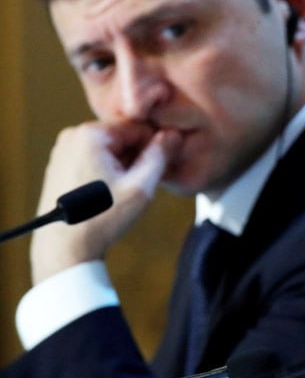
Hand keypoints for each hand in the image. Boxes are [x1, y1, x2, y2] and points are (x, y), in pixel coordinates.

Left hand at [29, 121, 182, 284]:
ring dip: (123, 166)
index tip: (161, 168)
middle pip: (122, 138)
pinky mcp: (59, 166)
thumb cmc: (102, 218)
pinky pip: (94, 159)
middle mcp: (72, 136)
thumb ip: (160, 156)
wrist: (63, 249)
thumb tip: (173, 134)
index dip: (155, 147)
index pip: (138, 129)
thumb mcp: (140, 187)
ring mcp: (63, 151)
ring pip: (109, 149)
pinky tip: (109, 194)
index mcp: (91, 135)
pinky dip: (107, 172)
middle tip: (141, 184)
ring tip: (124, 192)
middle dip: (137, 157)